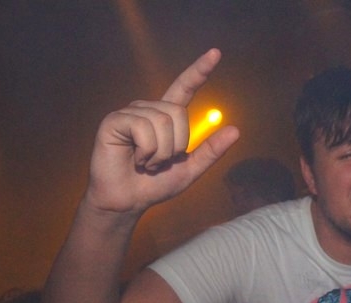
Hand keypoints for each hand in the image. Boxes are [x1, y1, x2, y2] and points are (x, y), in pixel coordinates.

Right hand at [87, 49, 239, 214]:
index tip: (216, 53)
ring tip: (146, 162)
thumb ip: (211, 150)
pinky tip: (135, 159)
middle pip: (178, 113)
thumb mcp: (190, 169)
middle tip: (159, 162)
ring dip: (160, 152)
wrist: (128, 201)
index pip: (185, 88)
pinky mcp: (114, 121)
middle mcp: (148, 109)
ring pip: (162, 122)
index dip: (199, 71)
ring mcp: (130, 113)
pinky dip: (146, 151)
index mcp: (166, 117)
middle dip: (176, 145)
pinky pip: (143, 128)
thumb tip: (236, 130)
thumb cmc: (155, 185)